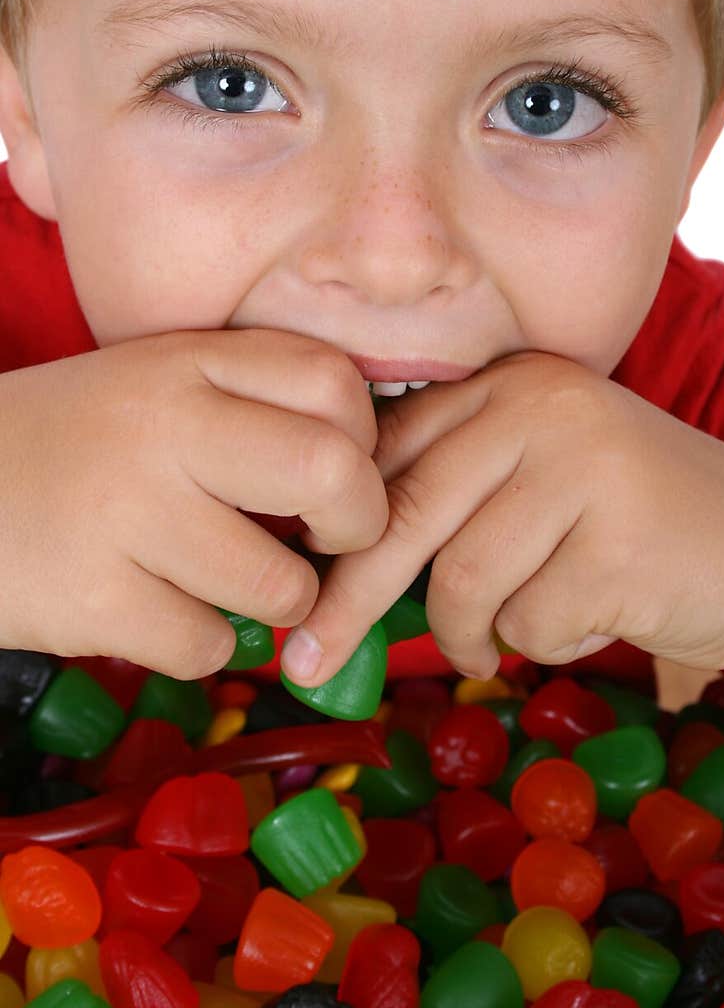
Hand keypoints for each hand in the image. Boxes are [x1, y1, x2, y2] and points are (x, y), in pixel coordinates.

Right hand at [0, 329, 386, 677]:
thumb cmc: (71, 447)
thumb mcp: (152, 386)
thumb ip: (249, 401)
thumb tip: (368, 470)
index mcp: (185, 362)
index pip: (334, 384)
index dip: (363, 442)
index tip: (334, 476)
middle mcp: (163, 425)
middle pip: (332, 471)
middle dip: (357, 525)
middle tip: (326, 543)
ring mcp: (126, 511)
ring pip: (279, 583)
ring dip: (274, 602)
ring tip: (227, 583)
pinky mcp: (93, 597)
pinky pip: (209, 645)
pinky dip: (200, 644)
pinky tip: (159, 612)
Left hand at [284, 350, 723, 683]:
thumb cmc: (629, 524)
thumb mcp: (536, 478)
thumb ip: (453, 491)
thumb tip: (327, 560)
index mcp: (510, 383)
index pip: (387, 454)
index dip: (334, 528)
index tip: (296, 587)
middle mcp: (543, 407)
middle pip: (405, 514)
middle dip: (350, 600)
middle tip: (305, 662)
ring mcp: (587, 466)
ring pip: (465, 581)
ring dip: (473, 635)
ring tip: (499, 643)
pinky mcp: (624, 539)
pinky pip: (531, 622)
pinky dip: (546, 643)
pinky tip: (590, 618)